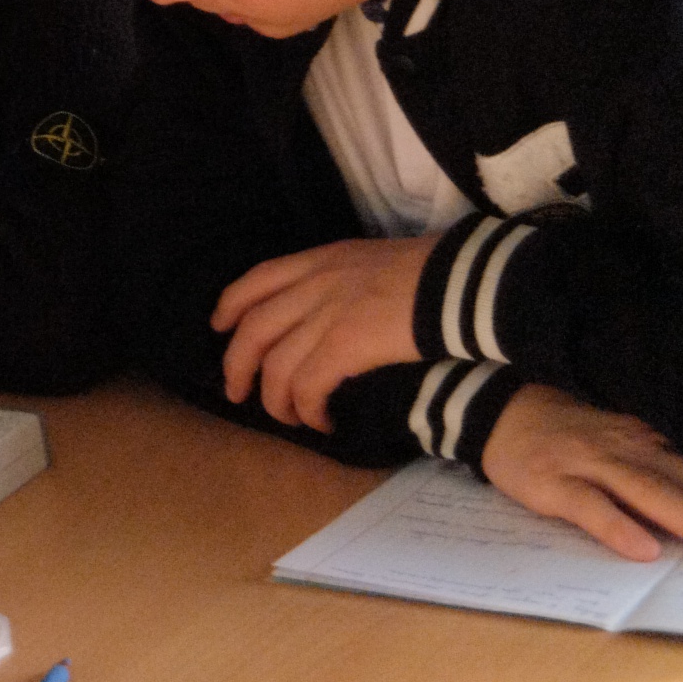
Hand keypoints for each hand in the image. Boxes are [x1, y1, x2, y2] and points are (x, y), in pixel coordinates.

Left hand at [212, 238, 428, 431]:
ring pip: (275, 365)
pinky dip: (307, 410)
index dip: (231, 305)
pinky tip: (322, 422)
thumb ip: (344, 280)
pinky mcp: (345, 345)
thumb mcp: (373, 262)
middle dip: (237, 365)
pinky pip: (307, 386)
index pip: (258, 278)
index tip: (220, 327)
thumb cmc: (433, 274)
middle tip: (235, 392)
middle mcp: (316, 283)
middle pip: (254, 328)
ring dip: (275, 401)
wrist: (462, 281)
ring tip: (289, 419)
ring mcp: (327, 313)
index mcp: (322, 259)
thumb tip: (333, 312)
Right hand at [477, 383, 682, 564]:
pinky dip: (616, 528)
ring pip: (650, 494)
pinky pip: (588, 507)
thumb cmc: (571, 437)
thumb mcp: (623, 449)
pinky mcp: (552, 482)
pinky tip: (642, 550)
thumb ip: (668, 476)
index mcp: (651, 449)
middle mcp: (631, 452)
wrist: (497, 408)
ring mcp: (591, 464)